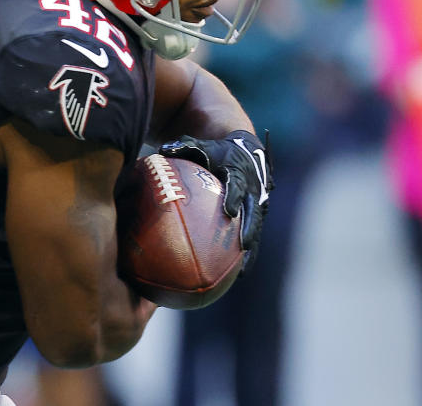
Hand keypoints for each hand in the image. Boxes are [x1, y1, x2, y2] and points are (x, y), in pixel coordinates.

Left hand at [159, 131, 271, 269]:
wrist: (247, 151)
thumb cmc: (219, 151)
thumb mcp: (203, 146)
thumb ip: (185, 147)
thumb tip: (163, 150)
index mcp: (239, 173)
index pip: (237, 185)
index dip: (234, 197)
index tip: (228, 210)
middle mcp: (253, 190)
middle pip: (254, 212)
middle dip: (250, 228)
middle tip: (243, 245)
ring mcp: (258, 205)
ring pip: (256, 229)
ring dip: (250, 249)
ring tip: (241, 271)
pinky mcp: (258, 216)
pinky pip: (253, 236)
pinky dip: (246, 254)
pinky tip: (236, 274)